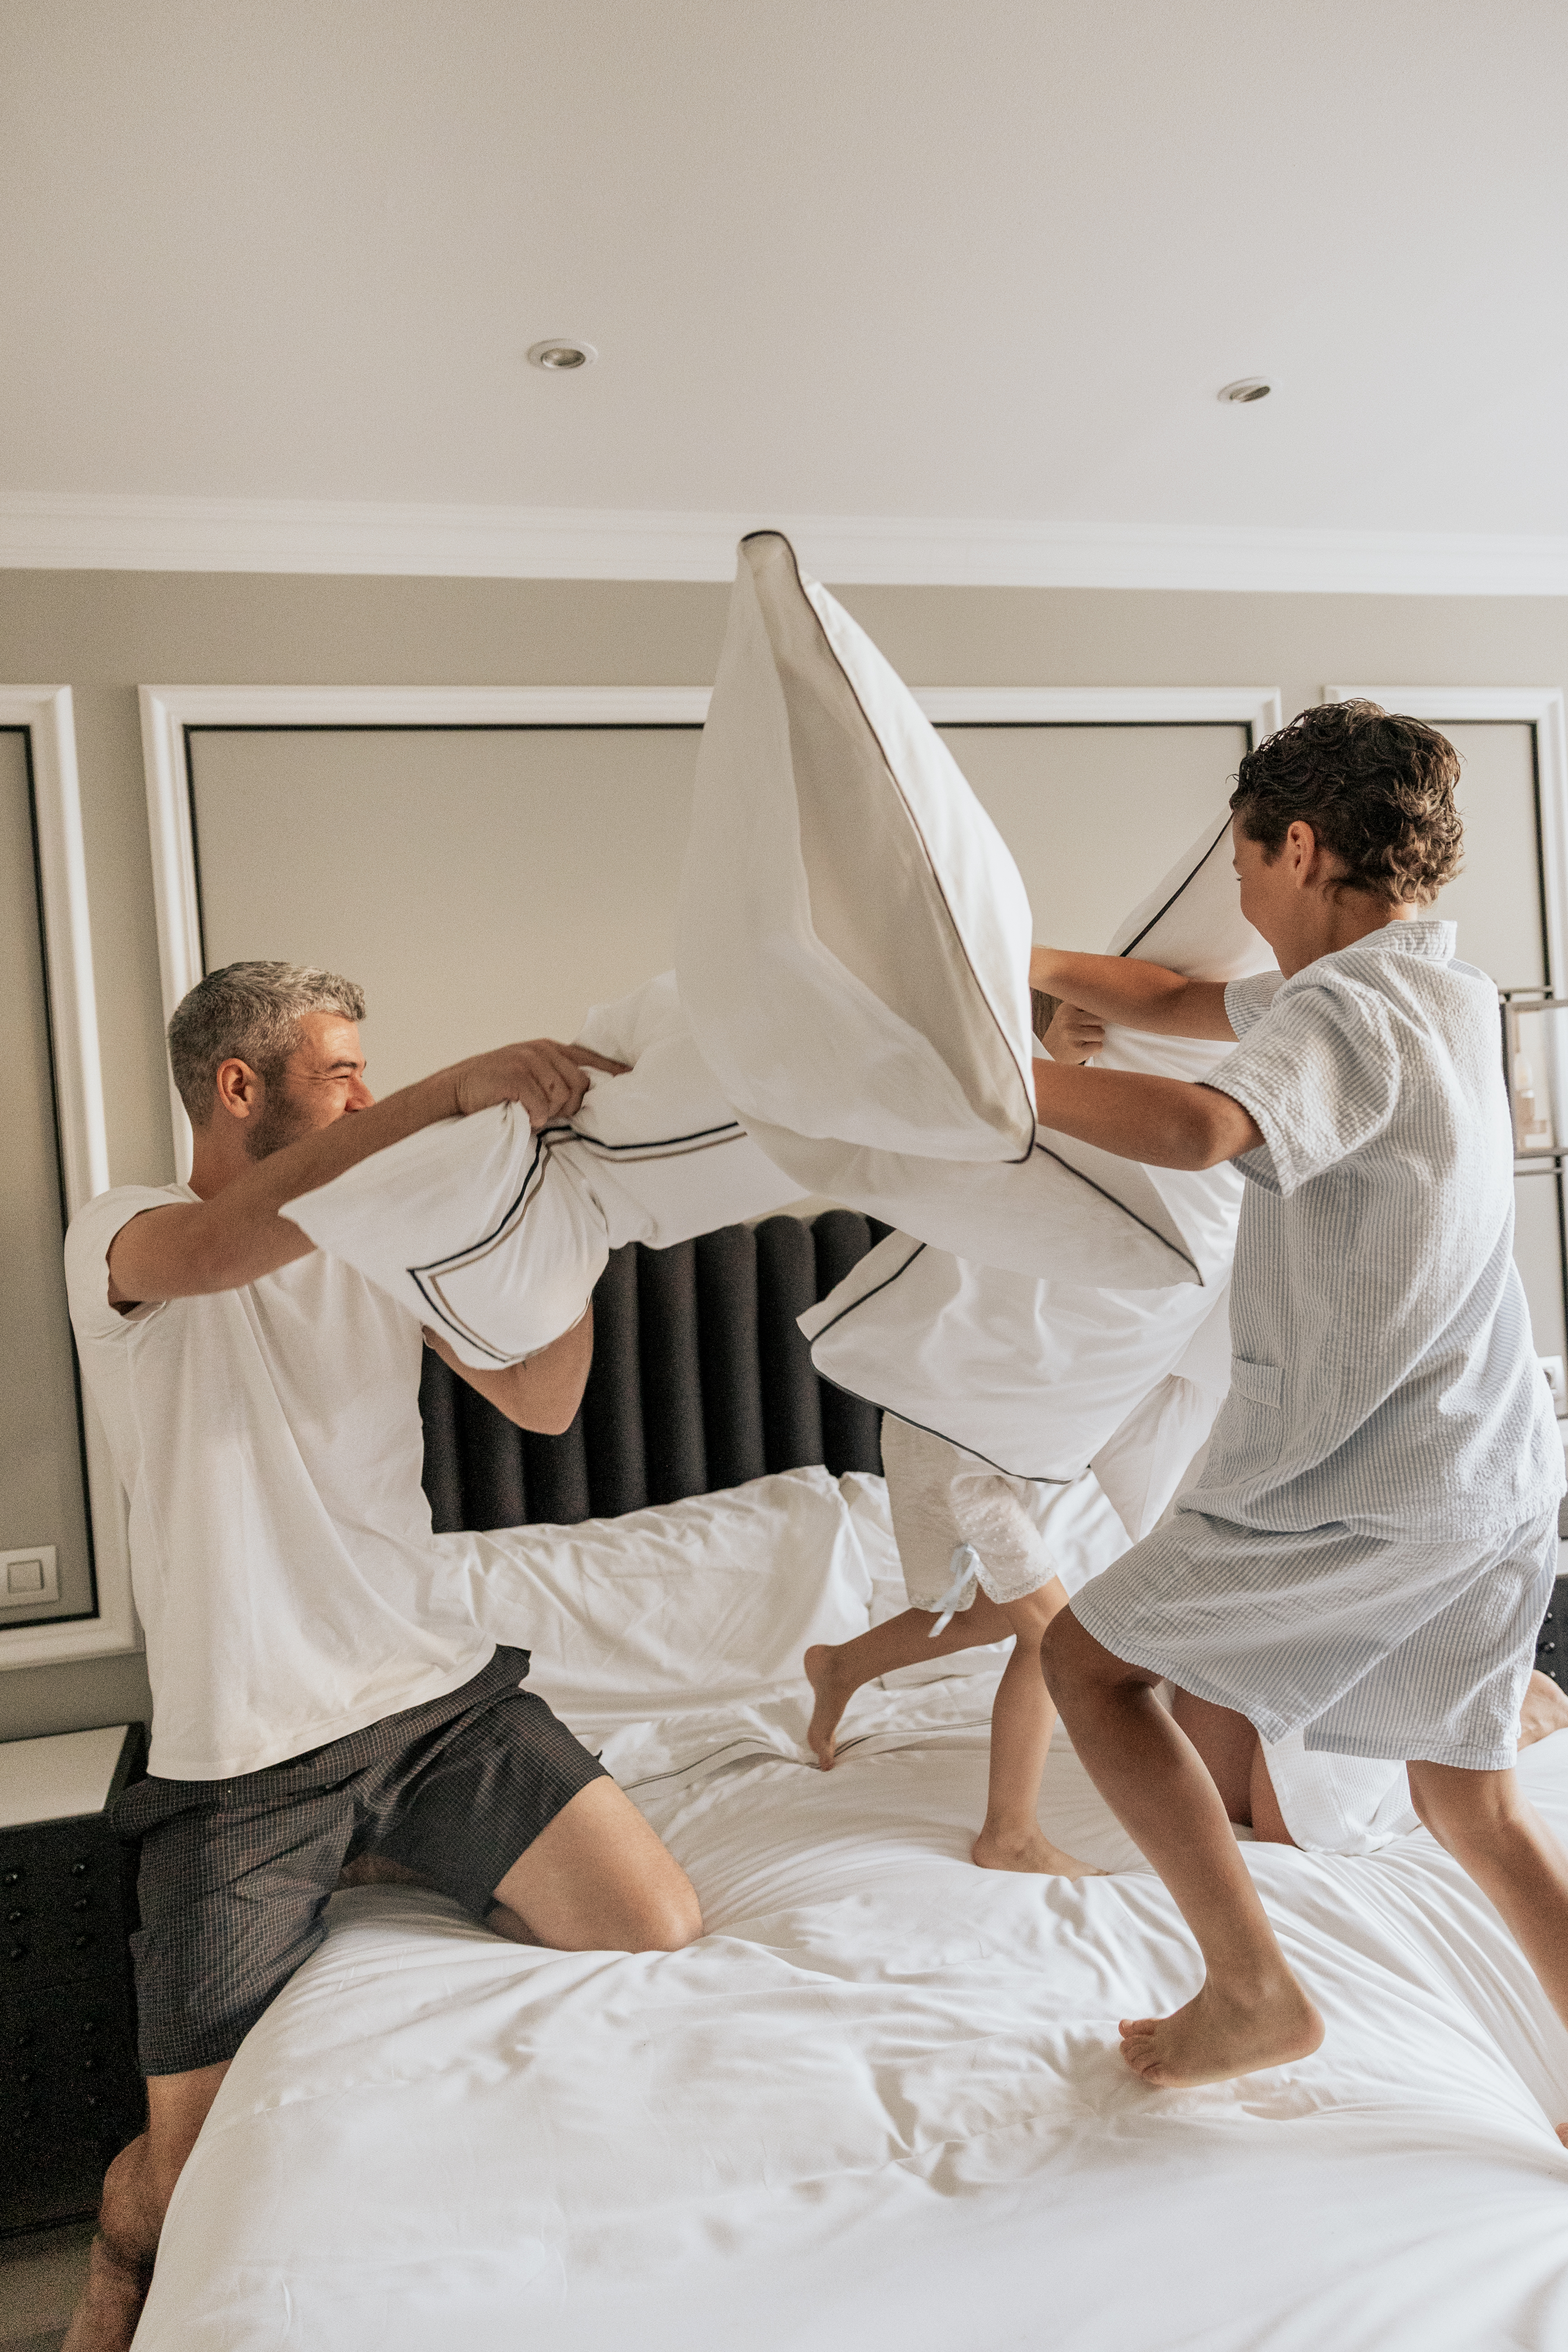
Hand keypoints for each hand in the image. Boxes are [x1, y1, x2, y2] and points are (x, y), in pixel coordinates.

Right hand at [452, 1041, 628, 1127]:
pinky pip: (542, 1107)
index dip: (612, 1069)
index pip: (589, 1058)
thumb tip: (586, 1098)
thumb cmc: (496, 1090)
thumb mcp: (530, 1077)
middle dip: (568, 1107)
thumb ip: (556, 1079)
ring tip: (529, 1112)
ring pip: (563, 1097)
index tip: (632, 1077)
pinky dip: (533, 1118)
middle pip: (580, 1085)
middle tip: (545, 1114)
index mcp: (550, 1049)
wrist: (455, 1089)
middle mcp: (542, 1050)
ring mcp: (529, 1060)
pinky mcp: (516, 1075)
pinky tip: (520, 1115)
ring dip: (548, 1113)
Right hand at [1043, 1001, 1104, 1064]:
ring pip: (1101, 1033)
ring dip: (1096, 1039)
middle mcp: (1068, 1019)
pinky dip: (1094, 1049)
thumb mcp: (1068, 1013)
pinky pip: (1099, 1047)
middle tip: (1086, 1031)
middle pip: (1102, 1018)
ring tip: (1083, 1040)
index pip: (1095, 1004)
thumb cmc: (1063, 1032)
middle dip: (1098, 1026)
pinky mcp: (1077, 1049)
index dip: (1100, 1012)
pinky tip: (1083, 1048)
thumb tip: (1110, 1004)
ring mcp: (1072, 1034)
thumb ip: (1084, 1006)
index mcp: (1067, 1007)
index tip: (1096, 1018)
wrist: (1047, 1053)